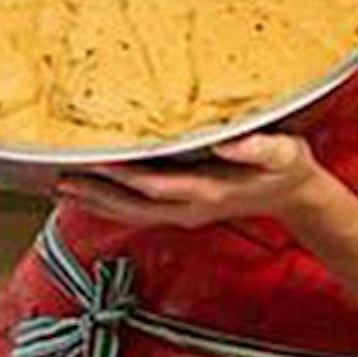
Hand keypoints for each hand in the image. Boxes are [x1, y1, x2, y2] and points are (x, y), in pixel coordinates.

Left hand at [55, 133, 326, 229]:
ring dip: (96, 202)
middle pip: (133, 206)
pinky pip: (137, 211)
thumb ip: (257, 148)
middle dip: (97, 193)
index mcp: (210, 191)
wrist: (293, 193)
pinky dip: (109, 204)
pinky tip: (90, 194)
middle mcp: (191, 207)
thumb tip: (225, 142)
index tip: (98, 161)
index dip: (125, 177)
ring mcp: (184, 212)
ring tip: (63, 188)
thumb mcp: (284, 152)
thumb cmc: (287, 167)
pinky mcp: (181, 209)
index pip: (157, 186)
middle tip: (63, 178)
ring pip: (131, 214)